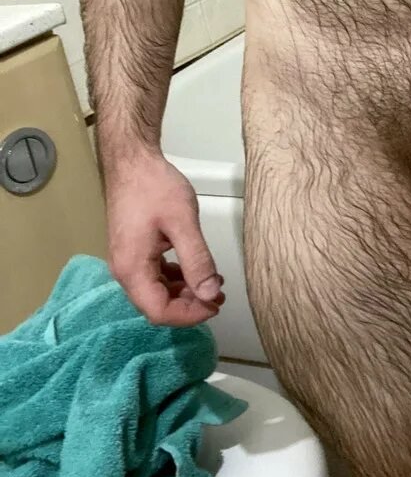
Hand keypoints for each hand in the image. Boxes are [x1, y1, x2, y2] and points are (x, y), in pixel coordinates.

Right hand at [106, 151, 225, 325]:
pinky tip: (196, 270)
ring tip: (214, 285)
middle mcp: (125, 271)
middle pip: (157, 305)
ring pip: (157, 291)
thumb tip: (210, 294)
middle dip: (190, 305)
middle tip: (219, 296)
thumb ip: (197, 260)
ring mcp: (129, 260)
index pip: (159, 311)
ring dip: (186, 292)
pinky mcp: (136, 250)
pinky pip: (156, 275)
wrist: (133, 161)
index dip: (189, 315)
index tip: (216, 305)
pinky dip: (177, 278)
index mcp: (132, 269)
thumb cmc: (154, 186)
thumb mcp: (182, 222)